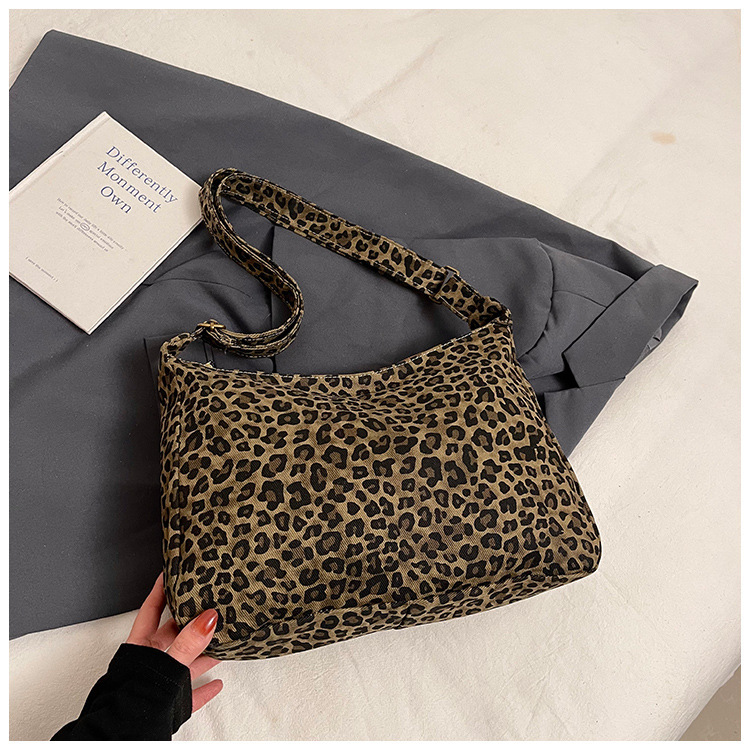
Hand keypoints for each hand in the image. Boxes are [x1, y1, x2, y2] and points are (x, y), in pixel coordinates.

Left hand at [126, 573, 223, 712]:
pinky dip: (205, 687)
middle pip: (175, 633)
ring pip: (187, 661)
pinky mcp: (170, 704)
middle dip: (193, 620)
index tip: (172, 571)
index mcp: (141, 647)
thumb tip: (208, 618)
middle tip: (211, 604)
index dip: (161, 589)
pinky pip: (192, 692)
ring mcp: (160, 683)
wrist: (122, 738)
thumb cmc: (130, 704)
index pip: (151, 609)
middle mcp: (151, 662)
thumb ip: (187, 644)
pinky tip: (217, 682)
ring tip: (223, 640)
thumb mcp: (165, 666)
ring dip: (205, 652)